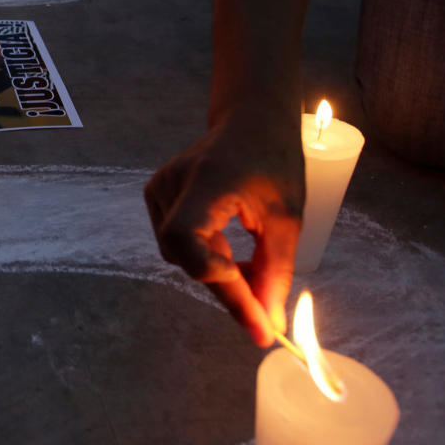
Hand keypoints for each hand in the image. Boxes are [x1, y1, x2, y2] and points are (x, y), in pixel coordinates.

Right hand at [144, 108, 301, 345]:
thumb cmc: (274, 160)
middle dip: (226, 288)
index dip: (217, 282)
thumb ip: (275, 270)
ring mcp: (158, 189)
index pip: (187, 240)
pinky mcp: (157, 196)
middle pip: (186, 255)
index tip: (256, 320)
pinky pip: (176, 243)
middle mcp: (171, 183)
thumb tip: (268, 323)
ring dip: (217, 274)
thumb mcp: (286, 216)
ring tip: (254, 271)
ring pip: (180, 255)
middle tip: (265, 314)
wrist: (251, 120)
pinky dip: (206, 259)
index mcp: (206, 181)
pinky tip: (233, 255)